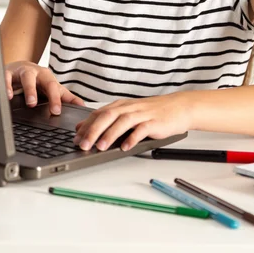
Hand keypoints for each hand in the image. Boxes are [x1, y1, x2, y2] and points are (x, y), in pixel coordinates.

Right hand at [5, 60, 84, 114]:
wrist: (19, 67)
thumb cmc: (38, 80)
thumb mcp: (51, 88)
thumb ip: (67, 98)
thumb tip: (83, 107)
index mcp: (48, 78)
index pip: (55, 88)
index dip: (56, 99)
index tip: (56, 111)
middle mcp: (37, 73)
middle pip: (45, 81)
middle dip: (48, 93)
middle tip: (44, 106)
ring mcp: (23, 72)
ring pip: (28, 77)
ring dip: (30, 90)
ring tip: (30, 103)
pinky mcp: (9, 72)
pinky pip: (7, 77)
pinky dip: (7, 86)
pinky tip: (9, 96)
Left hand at [73, 92, 193, 151]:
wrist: (178, 107)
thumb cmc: (153, 112)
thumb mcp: (129, 113)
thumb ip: (109, 119)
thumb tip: (85, 128)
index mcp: (121, 105)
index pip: (99, 113)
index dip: (86, 125)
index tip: (75, 138)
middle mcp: (129, 108)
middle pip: (107, 116)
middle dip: (93, 130)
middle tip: (83, 145)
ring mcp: (142, 114)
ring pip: (122, 122)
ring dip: (110, 134)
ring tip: (100, 147)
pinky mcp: (154, 122)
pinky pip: (141, 130)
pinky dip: (132, 138)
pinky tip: (126, 147)